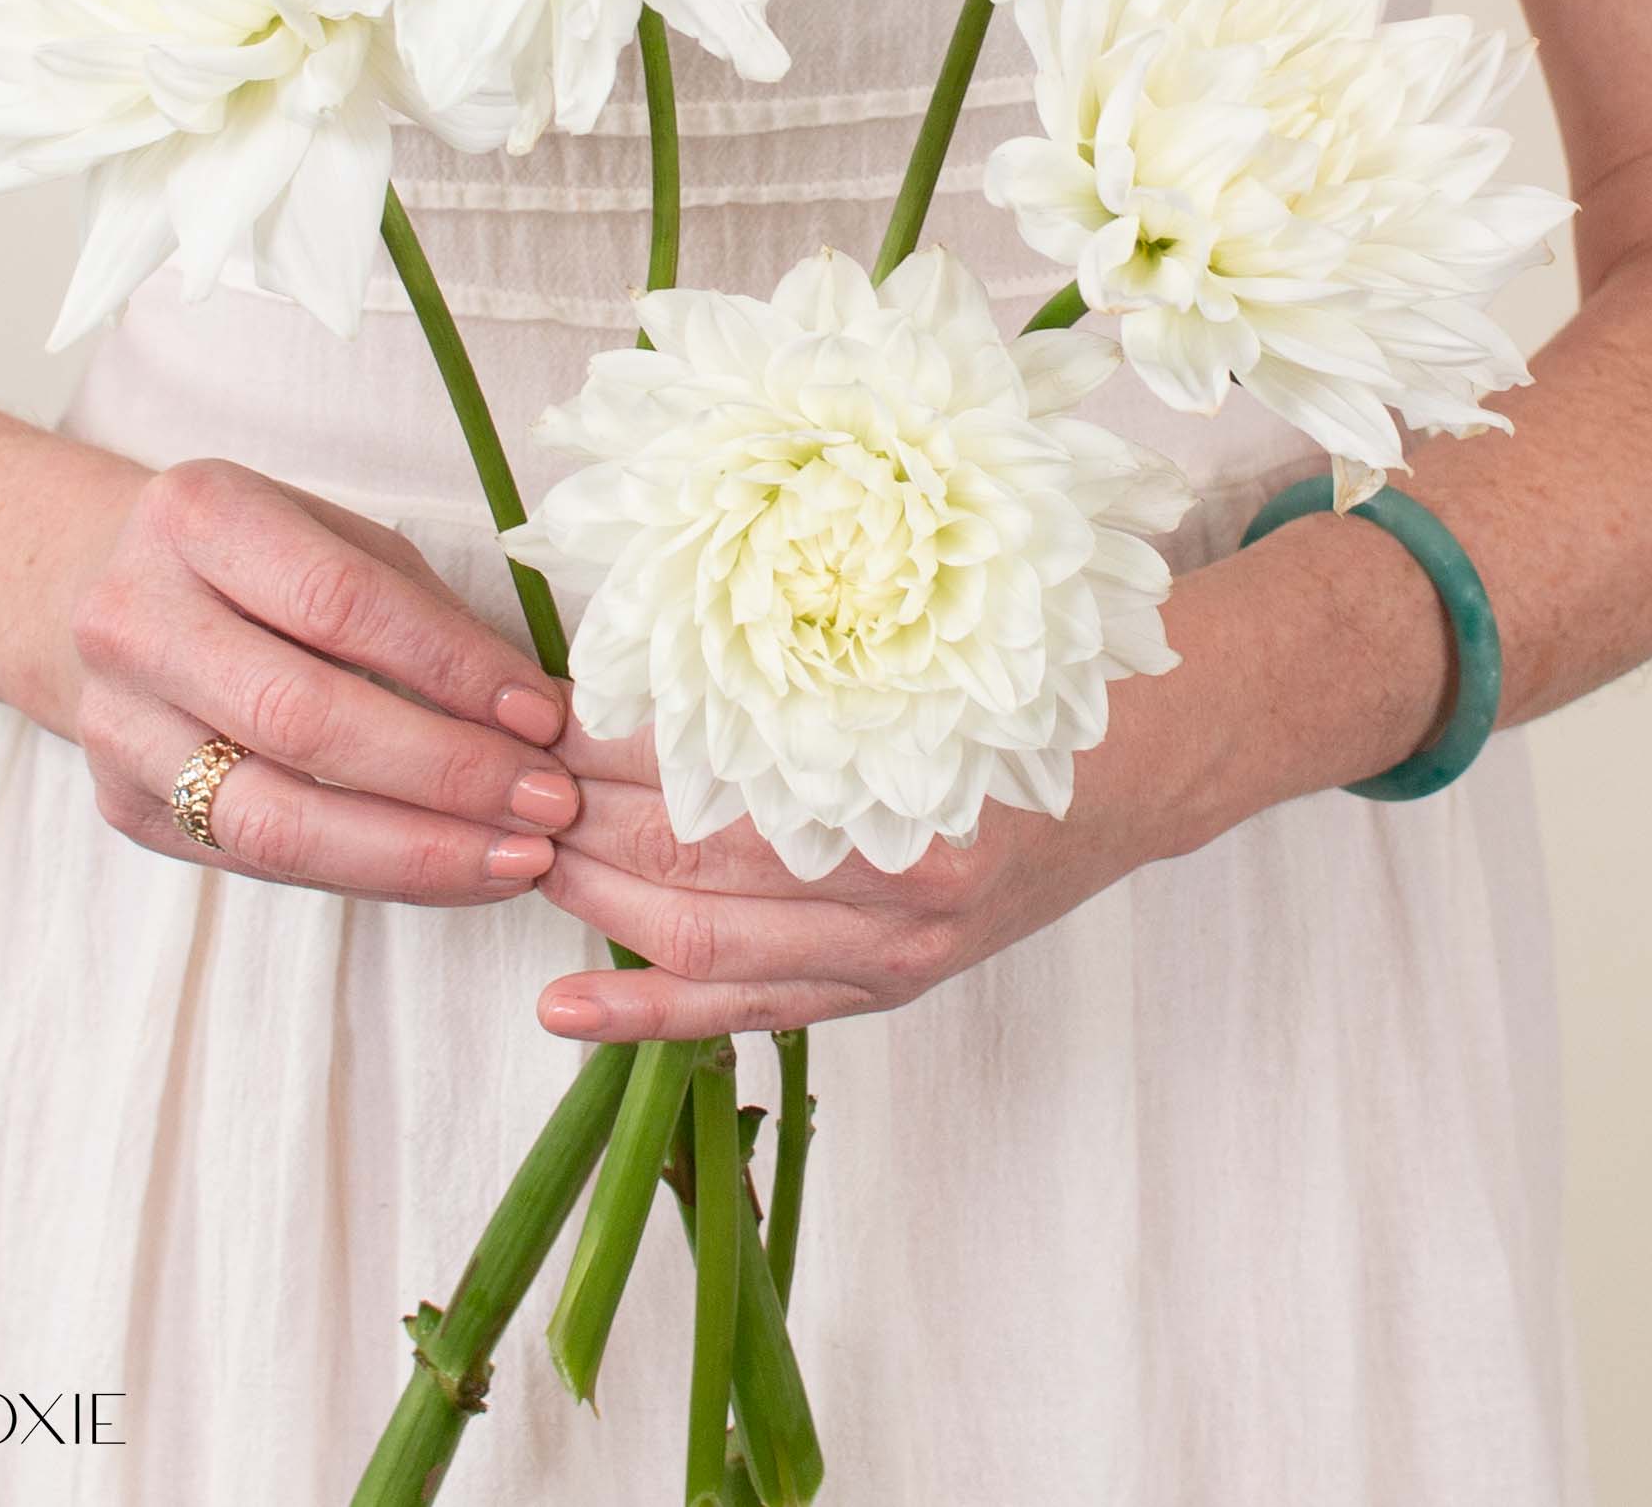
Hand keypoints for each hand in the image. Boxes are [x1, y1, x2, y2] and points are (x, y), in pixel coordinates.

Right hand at [74, 459, 581, 902]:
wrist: (106, 595)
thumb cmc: (264, 562)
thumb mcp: (339, 541)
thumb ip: (426, 617)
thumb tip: (541, 715)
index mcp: (200, 516)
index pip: (341, 602)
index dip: (453, 667)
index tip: (544, 715)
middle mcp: (135, 619)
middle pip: (303, 717)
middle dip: (446, 771)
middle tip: (549, 801)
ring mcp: (117, 723)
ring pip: (274, 817)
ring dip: (415, 850)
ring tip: (518, 859)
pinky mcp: (126, 807)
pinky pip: (262, 862)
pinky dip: (373, 873)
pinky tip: (455, 872)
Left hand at [528, 667, 1232, 1041]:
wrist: (1139, 765)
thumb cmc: (1019, 682)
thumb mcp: (918, 640)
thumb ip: (796, 655)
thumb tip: (641, 637)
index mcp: (905, 763)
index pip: (716, 763)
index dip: (614, 742)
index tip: (545, 707)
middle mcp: (901, 872)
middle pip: (695, 854)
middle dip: (583, 816)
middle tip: (512, 776)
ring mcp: (897, 946)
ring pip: (705, 938)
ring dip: (596, 896)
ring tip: (523, 850)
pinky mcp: (890, 988)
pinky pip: (751, 1011)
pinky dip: (649, 1014)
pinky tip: (564, 1004)